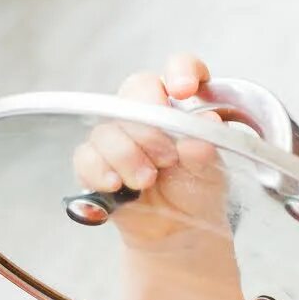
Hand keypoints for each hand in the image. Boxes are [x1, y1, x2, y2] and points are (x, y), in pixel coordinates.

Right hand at [73, 52, 231, 252]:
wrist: (179, 231)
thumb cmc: (197, 192)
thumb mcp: (212, 173)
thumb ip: (207, 150)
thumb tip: (205, 127)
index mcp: (180, 104)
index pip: (180, 68)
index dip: (181, 71)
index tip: (183, 90)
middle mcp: (147, 111)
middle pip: (136, 89)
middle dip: (150, 124)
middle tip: (167, 156)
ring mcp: (118, 134)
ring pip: (109, 127)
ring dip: (128, 155)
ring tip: (147, 180)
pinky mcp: (95, 162)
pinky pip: (86, 156)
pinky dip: (101, 171)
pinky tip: (118, 186)